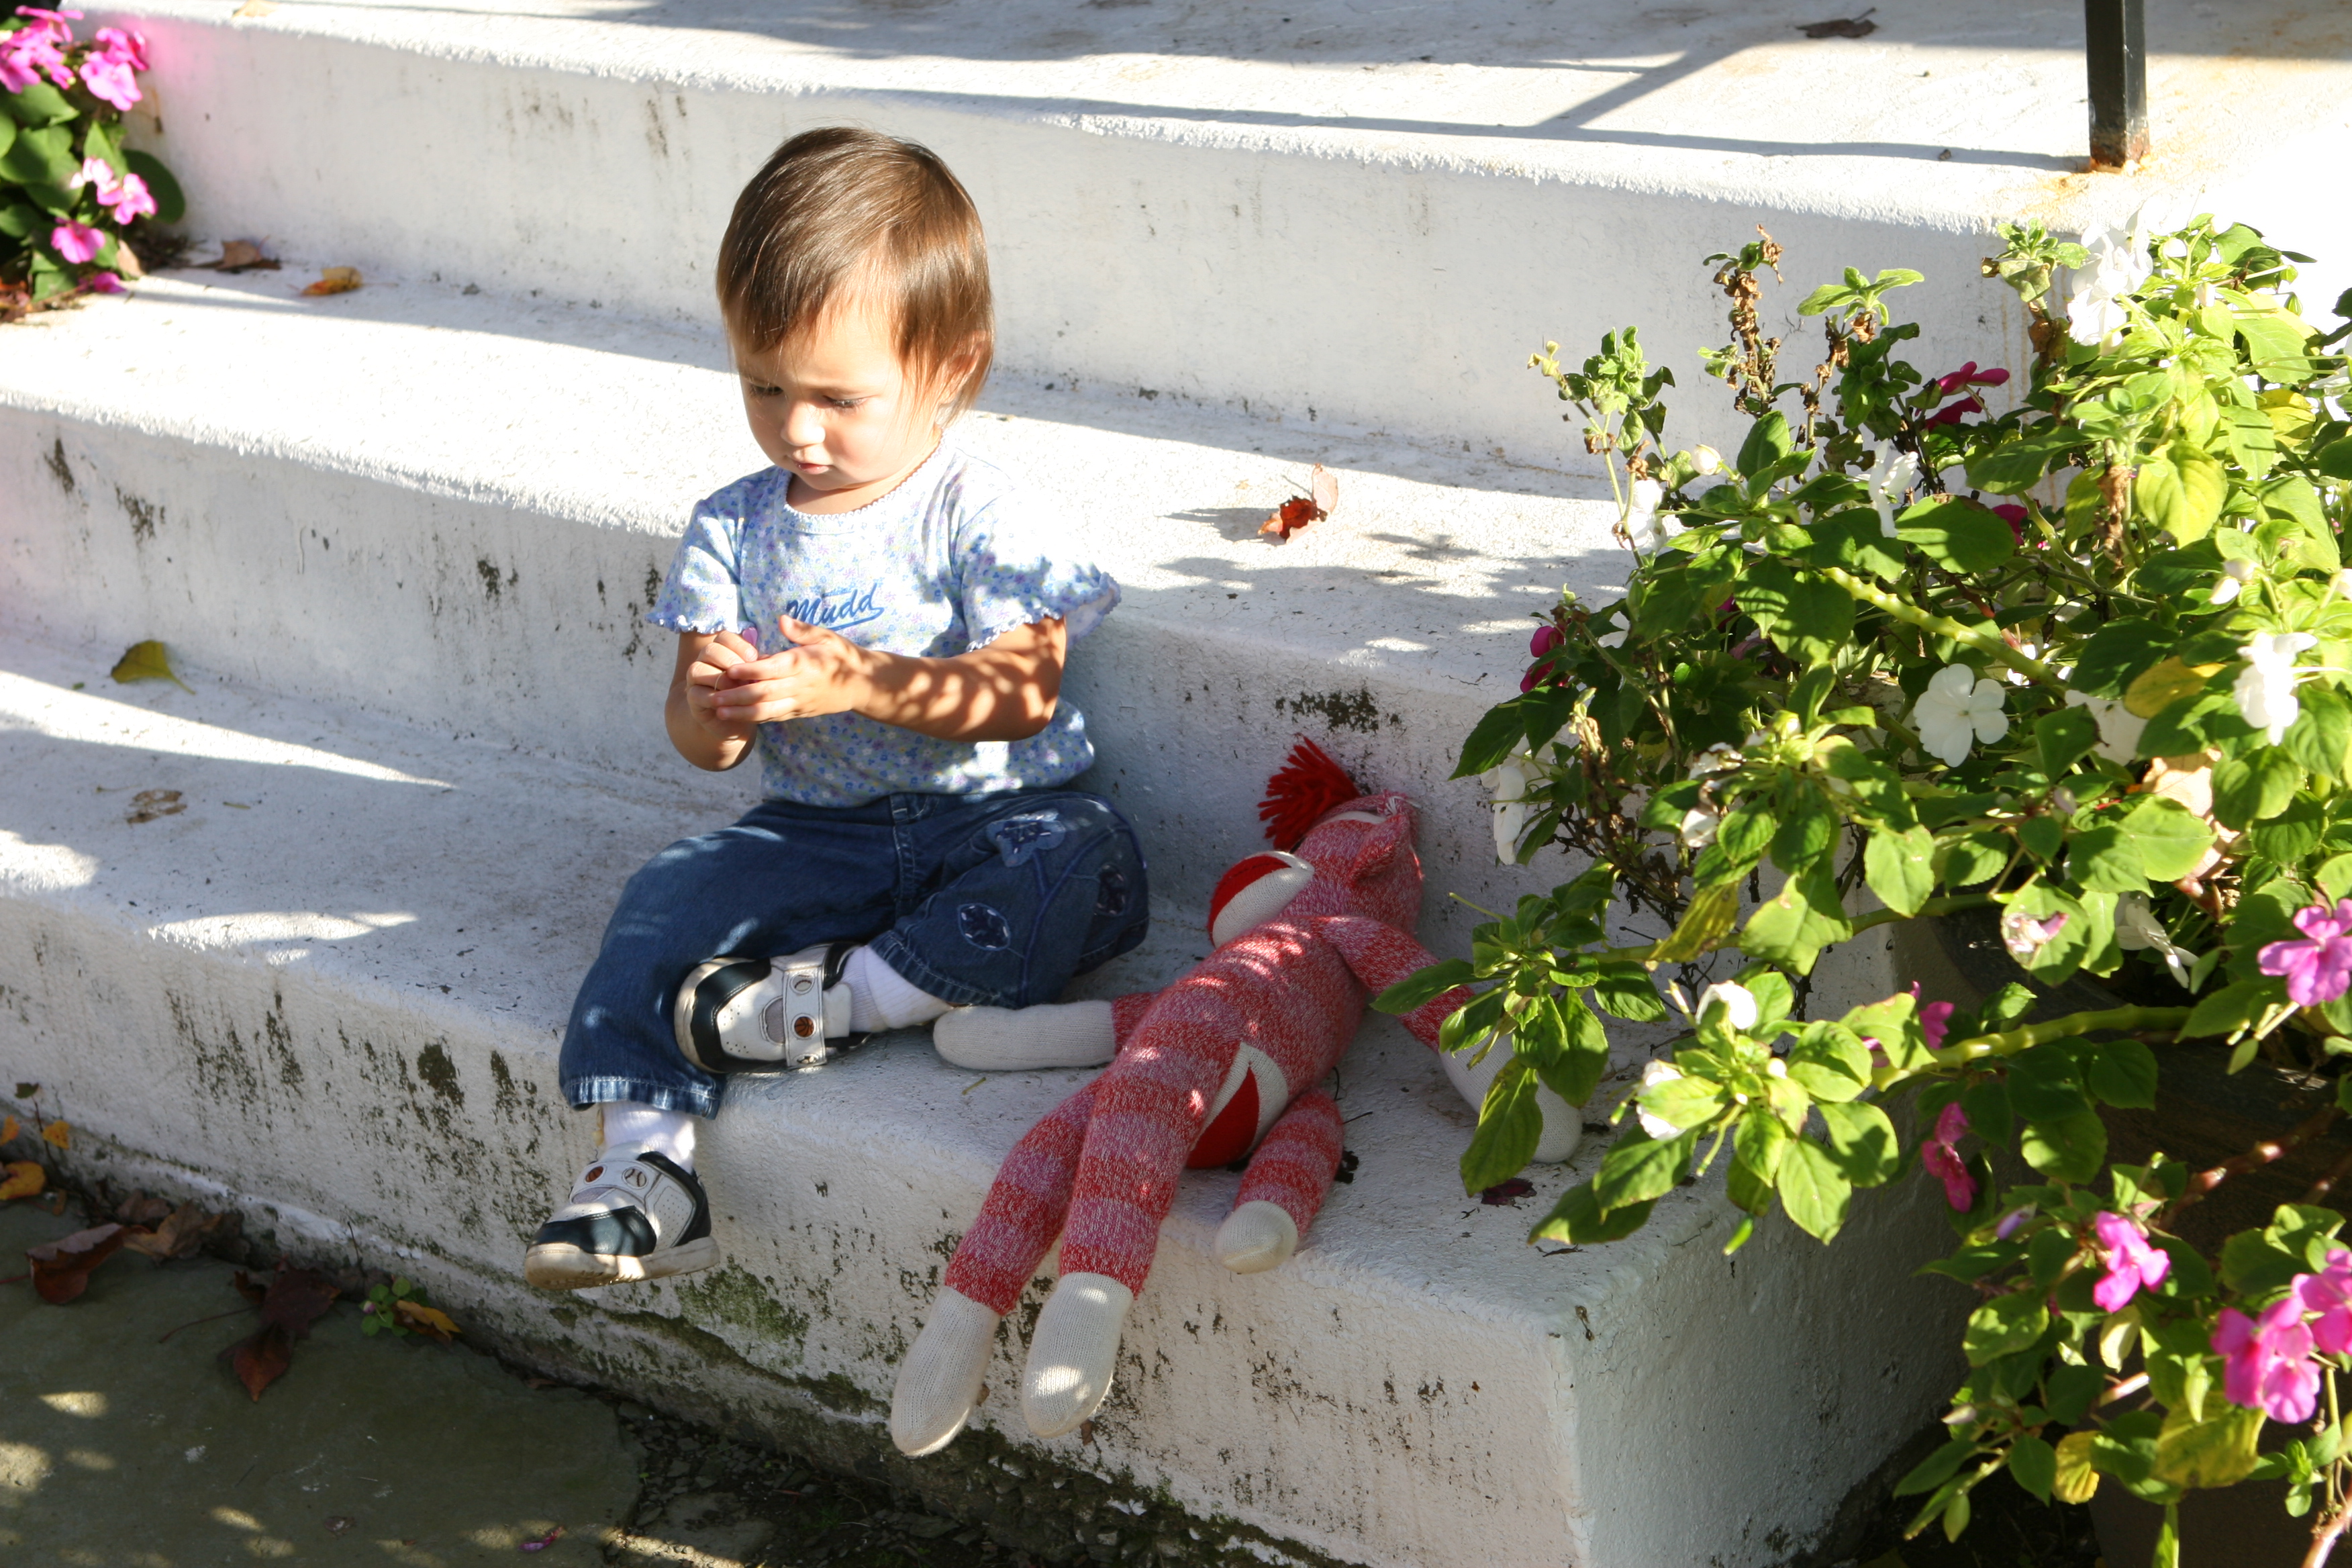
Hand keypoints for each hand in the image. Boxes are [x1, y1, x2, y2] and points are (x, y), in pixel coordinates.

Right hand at [678, 628, 764, 741]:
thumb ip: (759, 666)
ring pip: (698, 668)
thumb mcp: (757, 678)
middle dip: (730, 662)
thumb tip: (765, 660)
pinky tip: (726, 704)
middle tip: (745, 677)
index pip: (724, 637)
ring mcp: (695, 679)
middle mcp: (705, 660)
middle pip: (710, 649)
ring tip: (736, 691)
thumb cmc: (749, 695)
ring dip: (720, 680)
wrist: (735, 721)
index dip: (739, 646)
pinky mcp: (692, 697)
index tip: (753, 659)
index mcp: (722, 650)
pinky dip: (712, 698)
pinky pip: (696, 692)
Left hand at [708, 616, 877, 725]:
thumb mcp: (828, 636)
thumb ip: (803, 630)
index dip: (751, 670)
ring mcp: (799, 702)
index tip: (730, 670)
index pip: (774, 669)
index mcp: (805, 664)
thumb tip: (782, 619)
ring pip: (767, 711)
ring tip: (718, 712)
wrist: (863, 685)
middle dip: (736, 696)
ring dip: (741, 713)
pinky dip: (755, 718)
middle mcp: (800, 686)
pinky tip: (736, 717)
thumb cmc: (842, 656)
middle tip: (712, 696)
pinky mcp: (799, 712)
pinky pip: (774, 717)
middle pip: (764, 693)